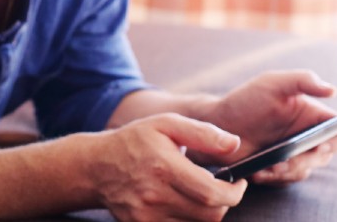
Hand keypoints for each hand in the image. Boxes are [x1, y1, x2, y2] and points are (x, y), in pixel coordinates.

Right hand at [88, 113, 246, 220]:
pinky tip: (183, 202)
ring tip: (200, 193)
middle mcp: (155, 194)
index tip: (239, 183)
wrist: (96, 166)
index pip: (213, 193)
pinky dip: (189, 219)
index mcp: (164, 166)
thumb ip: (202, 133)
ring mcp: (147, 215)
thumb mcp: (166, 125)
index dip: (235, 192)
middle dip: (224, 202)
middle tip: (222, 188)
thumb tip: (234, 144)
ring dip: (207, 211)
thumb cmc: (135, 141)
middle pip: (210, 215)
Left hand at [201, 70, 336, 184]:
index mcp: (312, 116)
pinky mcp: (277, 169)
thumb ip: (302, 80)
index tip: (324, 143)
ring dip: (288, 170)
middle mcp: (307, 137)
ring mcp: (293, 155)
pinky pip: (284, 180)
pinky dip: (273, 177)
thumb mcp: (272, 82)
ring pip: (304, 170)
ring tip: (268, 166)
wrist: (216, 122)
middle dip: (307, 159)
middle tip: (288, 158)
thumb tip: (333, 89)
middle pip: (324, 155)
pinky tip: (257, 171)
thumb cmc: (245, 99)